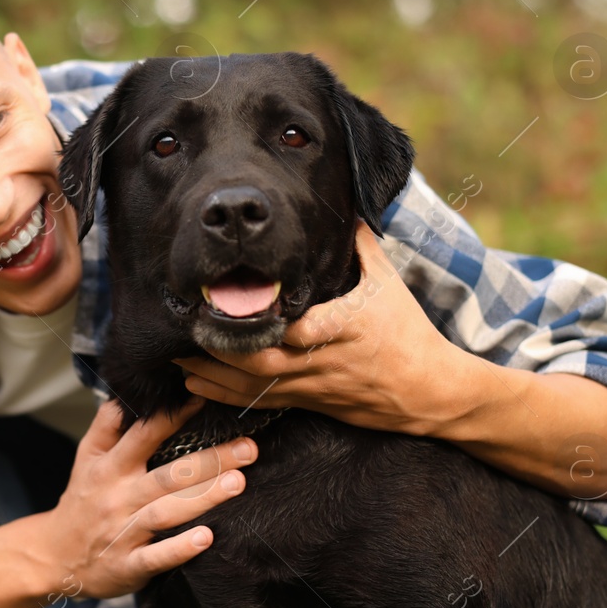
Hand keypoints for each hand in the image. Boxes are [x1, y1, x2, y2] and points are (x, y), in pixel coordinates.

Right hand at [38, 396, 258, 600]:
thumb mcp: (86, 459)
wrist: (52, 556)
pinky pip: (156, 558)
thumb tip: (127, 392)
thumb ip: (107, 425)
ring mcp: (122, 532)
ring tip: (238, 483)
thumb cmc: (82, 500)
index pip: (144, 436)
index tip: (206, 400)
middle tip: (249, 448)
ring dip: (202, 498)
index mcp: (110, 468)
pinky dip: (179, 549)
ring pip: (165, 512)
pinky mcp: (127, 565)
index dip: (173, 417)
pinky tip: (206, 538)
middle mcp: (118, 496)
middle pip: (168, 475)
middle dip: (210, 461)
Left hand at [174, 220, 468, 437]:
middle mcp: (328, 359)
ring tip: (177, 357)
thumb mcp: (389, 284)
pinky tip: (194, 385)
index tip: (249, 310)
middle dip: (225, 349)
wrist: (429, 392)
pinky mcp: (308, 402)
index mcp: (350, 327)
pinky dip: (225, 395)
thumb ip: (362, 247)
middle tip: (188, 329)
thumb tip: (348, 206)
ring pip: (257, 384)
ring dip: (214, 372)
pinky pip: (260, 402)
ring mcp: (315, 385)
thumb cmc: (408, 332)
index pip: (313, 328)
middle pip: (269, 359)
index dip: (281, 326)